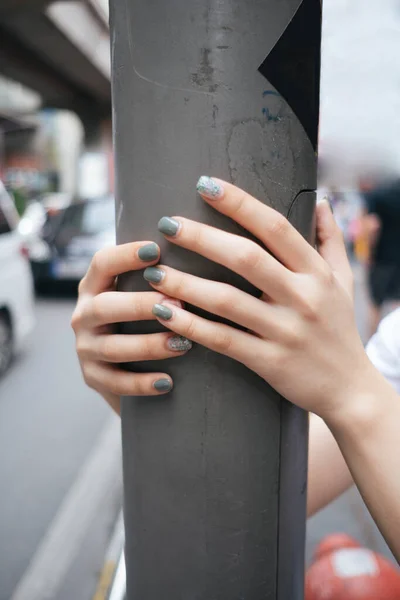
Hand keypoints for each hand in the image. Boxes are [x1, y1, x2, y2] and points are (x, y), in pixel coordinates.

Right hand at [71, 241, 191, 412]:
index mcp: (93, 287)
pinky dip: (142, 384)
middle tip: (177, 303)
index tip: (156, 249)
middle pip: (105, 306)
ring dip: (149, 345)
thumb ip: (155, 279)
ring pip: (113, 347)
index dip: (126, 255)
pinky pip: (116, 383)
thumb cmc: (142, 320)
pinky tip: (168, 382)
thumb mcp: (139, 295)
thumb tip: (200, 255)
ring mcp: (85, 348)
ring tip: (182, 343)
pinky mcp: (93, 378)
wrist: (125, 373)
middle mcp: (84, 315)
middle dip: (141, 305)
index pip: (102, 264)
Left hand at [144, 176, 372, 421]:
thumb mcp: (344, 281)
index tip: (204, 185)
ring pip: (227, 301)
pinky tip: (165, 313)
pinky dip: (191, 325)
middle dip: (202, 237)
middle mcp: (302, 297)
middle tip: (167, 223)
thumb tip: (320, 201)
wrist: (350, 388)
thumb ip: (331, 239)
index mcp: (316, 272)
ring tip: (154, 272)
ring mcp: (285, 331)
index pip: (275, 227)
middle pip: (246, 258)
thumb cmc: (340, 328)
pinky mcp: (269, 362)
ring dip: (186, 284)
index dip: (239, 203)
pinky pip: (223, 340)